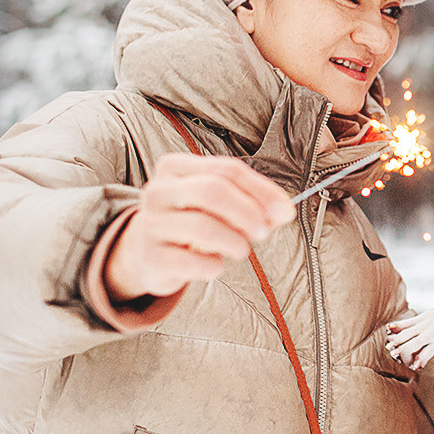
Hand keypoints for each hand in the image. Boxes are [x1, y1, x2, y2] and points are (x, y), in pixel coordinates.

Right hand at [105, 153, 296, 301]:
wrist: (148, 254)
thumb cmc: (191, 222)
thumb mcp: (218, 206)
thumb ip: (254, 204)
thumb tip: (284, 211)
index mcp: (176, 167)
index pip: (227, 169)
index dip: (261, 190)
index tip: (284, 211)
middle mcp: (158, 190)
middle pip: (212, 191)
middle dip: (247, 213)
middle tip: (263, 232)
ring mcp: (150, 223)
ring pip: (202, 226)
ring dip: (234, 242)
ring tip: (242, 250)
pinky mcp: (150, 256)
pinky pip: (191, 261)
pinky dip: (213, 265)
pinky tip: (216, 265)